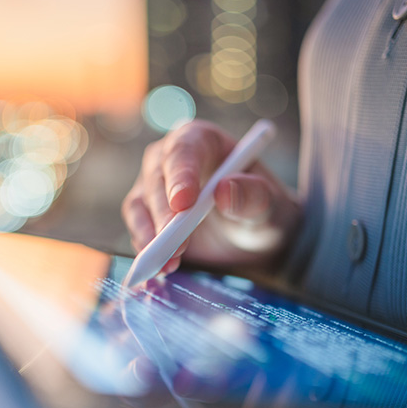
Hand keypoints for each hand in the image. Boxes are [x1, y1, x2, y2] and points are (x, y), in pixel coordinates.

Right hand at [122, 120, 302, 272]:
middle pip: (156, 178)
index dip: (181, 174)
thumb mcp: (268, 204)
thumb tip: (224, 190)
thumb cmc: (261, 210)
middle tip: (175, 243)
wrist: (251, 237)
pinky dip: (146, 246)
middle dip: (164, 213)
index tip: (183, 203)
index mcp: (203, 141)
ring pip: (140, 203)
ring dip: (151, 234)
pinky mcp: (146, 213)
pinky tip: (160, 266)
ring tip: (168, 263)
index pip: (185, 149)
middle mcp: (172, 158)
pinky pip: (138, 226)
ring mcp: (155, 186)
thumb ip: (252, 195)